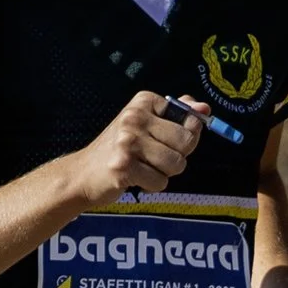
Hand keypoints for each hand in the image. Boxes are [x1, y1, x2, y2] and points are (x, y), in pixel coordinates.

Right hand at [73, 91, 202, 202]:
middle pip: (186, 142)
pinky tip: (134, 178)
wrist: (83, 174)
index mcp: (143, 102)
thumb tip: (205, 108)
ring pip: (176, 164)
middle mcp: (134, 118)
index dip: (185, 137)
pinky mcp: (124, 166)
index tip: (164, 140)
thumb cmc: (119, 149)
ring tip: (144, 168)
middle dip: (177, 157)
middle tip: (154, 158)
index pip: (189, 120)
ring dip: (165, 173)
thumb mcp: (146, 124)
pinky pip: (161, 182)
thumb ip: (178, 114)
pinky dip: (152, 186)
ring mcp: (128, 142)